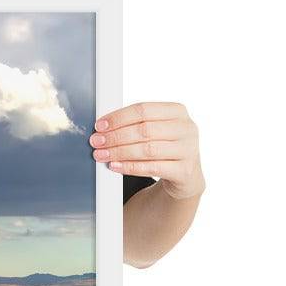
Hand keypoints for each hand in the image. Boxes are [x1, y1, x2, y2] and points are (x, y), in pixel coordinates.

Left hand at [89, 101, 204, 199]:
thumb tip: (103, 128)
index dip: (119, 117)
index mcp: (177, 111)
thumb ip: (135, 124)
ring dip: (119, 152)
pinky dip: (130, 167)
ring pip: (147, 149)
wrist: (186, 175)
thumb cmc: (165, 148)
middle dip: (115, 136)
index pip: (144, 110)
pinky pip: (152, 168)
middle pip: (144, 130)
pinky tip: (115, 166)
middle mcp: (186, 128)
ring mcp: (188, 150)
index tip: (99, 125)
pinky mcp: (184, 171)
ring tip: (101, 155)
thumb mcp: (156, 130)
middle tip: (96, 142)